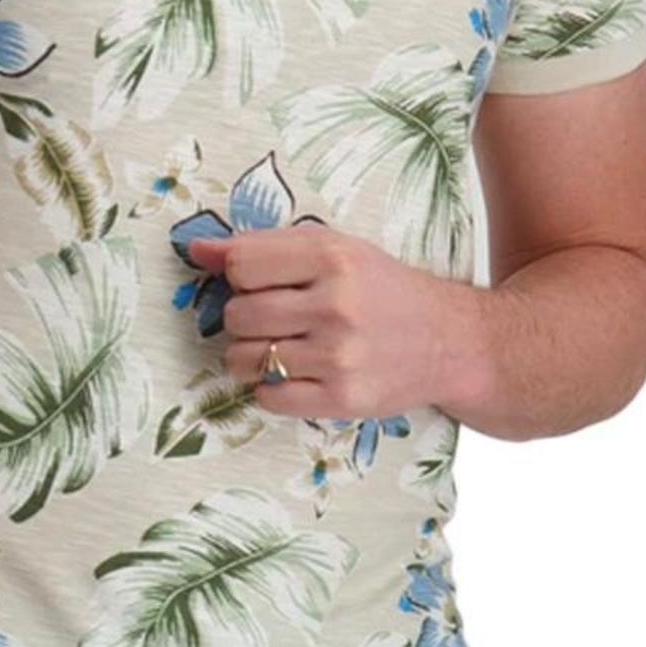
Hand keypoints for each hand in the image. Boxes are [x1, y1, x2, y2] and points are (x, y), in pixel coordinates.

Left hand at [187, 224, 489, 419]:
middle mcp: (336, 305)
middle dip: (245, 317)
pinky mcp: (342, 399)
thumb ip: (262, 246)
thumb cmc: (382, 288)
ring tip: (285, 346)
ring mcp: (339, 356)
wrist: (451, 341)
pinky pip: (267, 397)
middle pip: (237, 314)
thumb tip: (195, 249)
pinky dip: (271, 388)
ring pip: (244, 358)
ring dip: (252, 354)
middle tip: (276, 318)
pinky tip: (298, 373)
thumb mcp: (332, 249)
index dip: (242, 275)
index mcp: (332, 257)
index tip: (264, 282)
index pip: (240, 265)